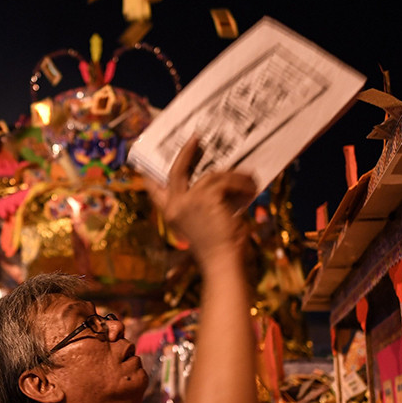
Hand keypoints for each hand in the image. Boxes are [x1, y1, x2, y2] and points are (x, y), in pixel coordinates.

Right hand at [144, 137, 255, 265]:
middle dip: (187, 153)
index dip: (152, 176)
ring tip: (249, 181)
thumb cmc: (218, 248)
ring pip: (211, 176)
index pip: (154, 191)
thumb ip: (202, 204)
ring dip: (233, 177)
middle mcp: (175, 206)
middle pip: (177, 171)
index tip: (150, 163)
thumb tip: (217, 181)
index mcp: (172, 214)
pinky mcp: (205, 198)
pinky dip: (241, 183)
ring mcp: (188, 201)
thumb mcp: (204, 223)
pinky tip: (251, 189)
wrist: (222, 263)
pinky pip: (225, 181)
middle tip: (196, 139)